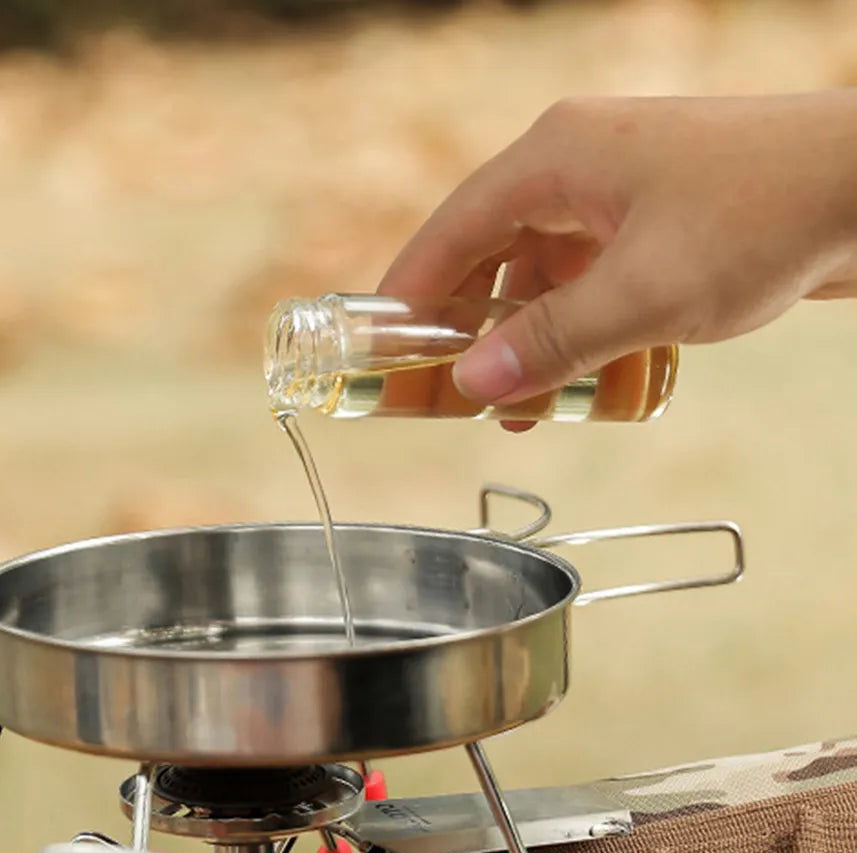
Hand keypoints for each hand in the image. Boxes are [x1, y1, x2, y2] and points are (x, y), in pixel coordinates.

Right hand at [378, 91, 856, 423]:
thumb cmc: (764, 217)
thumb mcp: (645, 293)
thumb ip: (552, 342)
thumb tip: (475, 386)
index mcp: (557, 157)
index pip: (453, 227)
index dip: (408, 290)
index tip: (375, 344)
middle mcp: (578, 169)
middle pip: (489, 253)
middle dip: (463, 327)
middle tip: (433, 387)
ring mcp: (618, 197)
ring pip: (541, 278)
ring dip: (524, 342)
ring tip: (508, 408)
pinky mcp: (654, 226)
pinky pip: (589, 286)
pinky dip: (574, 334)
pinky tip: (572, 386)